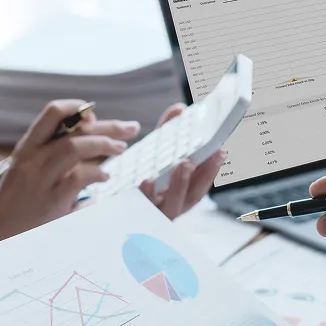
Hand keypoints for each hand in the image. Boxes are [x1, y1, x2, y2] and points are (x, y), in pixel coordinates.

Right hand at [0, 101, 139, 250]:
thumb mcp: (25, 170)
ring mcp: (42, 177)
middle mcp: (34, 157)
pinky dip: (98, 175)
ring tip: (121, 148)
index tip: (94, 115)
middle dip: (108, 125)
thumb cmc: (12, 201)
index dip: (77, 108)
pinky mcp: (52, 199)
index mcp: (27, 147)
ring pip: (76, 147)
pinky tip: (105, 179)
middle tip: (131, 127)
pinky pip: (81, 178)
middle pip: (74, 128)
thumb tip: (87, 148)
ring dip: (105, 144)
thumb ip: (51, 156)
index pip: (52, 112)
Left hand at [139, 103, 224, 219]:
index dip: (211, 170)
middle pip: (190, 198)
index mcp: (178, 193)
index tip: (220, 151)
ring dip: (179, 186)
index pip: (200, 184)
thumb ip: (166, 132)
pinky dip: (146, 195)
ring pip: (171, 207)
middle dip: (200, 177)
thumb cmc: (135, 173)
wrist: (105, 195)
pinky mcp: (133, 216)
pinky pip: (141, 210)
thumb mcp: (152, 153)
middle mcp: (169, 206)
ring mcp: (152, 214)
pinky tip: (146, 181)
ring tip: (182, 165)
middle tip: (202, 157)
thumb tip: (180, 109)